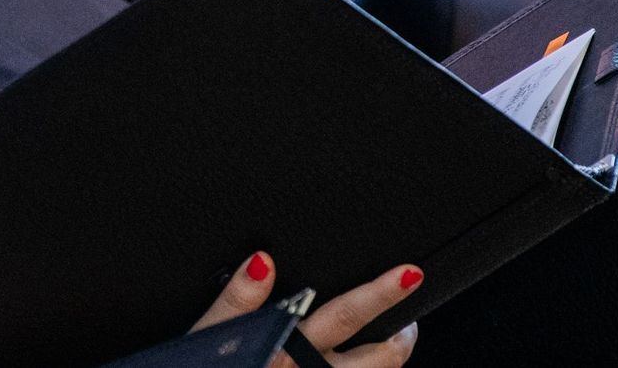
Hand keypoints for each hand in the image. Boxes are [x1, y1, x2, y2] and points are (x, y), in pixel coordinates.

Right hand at [191, 252, 419, 367]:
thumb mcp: (208, 336)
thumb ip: (236, 299)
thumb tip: (262, 260)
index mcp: (289, 349)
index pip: (347, 316)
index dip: (381, 294)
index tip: (409, 273)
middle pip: (377, 357)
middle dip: (401, 335)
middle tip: (409, 313)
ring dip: (389, 359)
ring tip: (397, 339)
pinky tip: (357, 367)